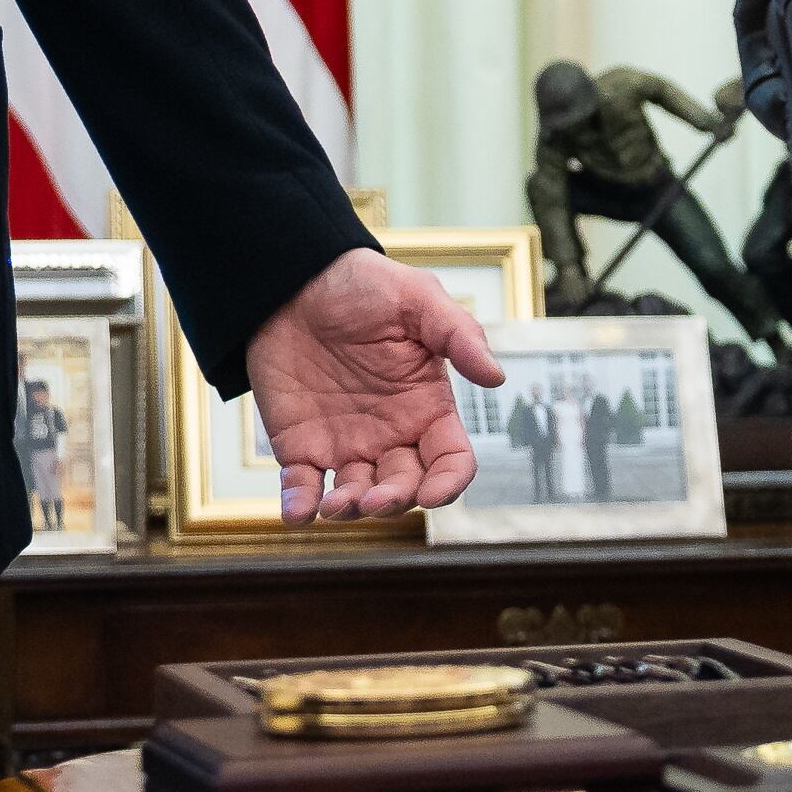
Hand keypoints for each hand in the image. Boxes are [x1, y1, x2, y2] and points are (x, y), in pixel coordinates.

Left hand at [246, 248, 508, 522]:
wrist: (295, 280)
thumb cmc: (364, 286)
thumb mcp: (417, 298)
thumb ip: (458, 334)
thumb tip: (497, 377)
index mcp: (427, 407)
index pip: (452, 460)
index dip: (449, 483)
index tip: (431, 494)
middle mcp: (392, 434)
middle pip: (405, 488)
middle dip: (394, 502)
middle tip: (373, 499)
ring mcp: (346, 445)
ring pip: (357, 497)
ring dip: (350, 510)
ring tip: (334, 505)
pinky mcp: (301, 446)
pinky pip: (303, 489)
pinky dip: (301, 507)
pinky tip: (299, 511)